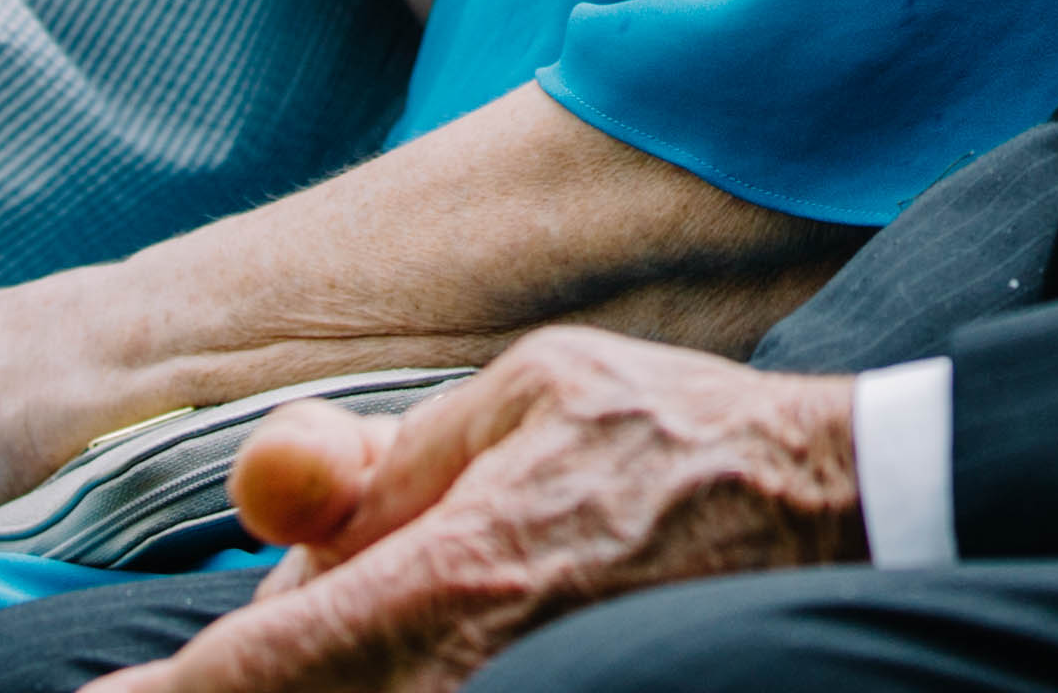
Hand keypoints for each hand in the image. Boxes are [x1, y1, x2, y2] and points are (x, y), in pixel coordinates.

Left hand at [103, 330, 860, 689]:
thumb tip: (287, 529)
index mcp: (452, 576)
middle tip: (227, 650)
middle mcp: (469, 672)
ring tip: (380, 599)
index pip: (260, 673)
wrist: (830, 510)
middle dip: (249, 683)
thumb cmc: (678, 438)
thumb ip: (392, 468)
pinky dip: (390, 678)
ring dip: (327, 674)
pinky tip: (417, 636)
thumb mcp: (522, 394)